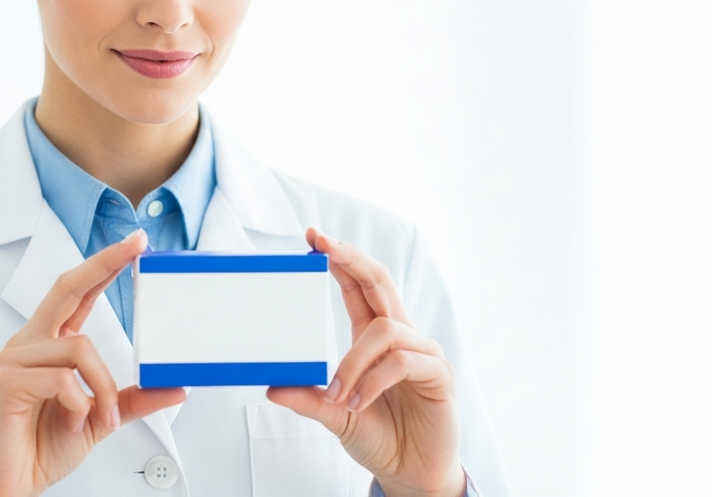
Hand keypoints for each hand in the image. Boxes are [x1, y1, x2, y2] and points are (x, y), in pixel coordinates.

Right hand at [0, 231, 186, 496]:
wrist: (9, 485)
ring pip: (79, 347)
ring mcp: (14, 361)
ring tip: (100, 416)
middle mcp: (29, 345)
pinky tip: (74, 420)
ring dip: (103, 386)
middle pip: (67, 289)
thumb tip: (174, 388)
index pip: (78, 293)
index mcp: (48, 345)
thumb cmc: (42, 446)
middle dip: (103, 264)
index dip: (103, 265)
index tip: (132, 244)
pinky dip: (80, 403)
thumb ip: (134, 399)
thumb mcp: (101, 417)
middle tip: (134, 248)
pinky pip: (62, 379)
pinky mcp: (8, 383)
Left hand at [266, 229, 465, 496]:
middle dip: (351, 260)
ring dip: (354, 360)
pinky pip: (403, 362)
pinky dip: (373, 380)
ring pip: (386, 329)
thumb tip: (273, 387)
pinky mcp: (439, 375)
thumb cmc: (381, 438)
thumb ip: (309, 399)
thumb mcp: (334, 416)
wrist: (412, 474)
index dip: (340, 259)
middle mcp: (401, 337)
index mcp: (375, 337)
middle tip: (324, 246)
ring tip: (338, 393)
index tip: (314, 239)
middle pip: (380, 282)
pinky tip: (358, 401)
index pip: (358, 286)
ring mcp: (423, 354)